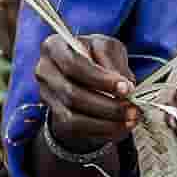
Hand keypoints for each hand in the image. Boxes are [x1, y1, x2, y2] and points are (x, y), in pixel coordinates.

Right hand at [33, 34, 135, 153]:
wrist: (85, 74)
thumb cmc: (96, 55)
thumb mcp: (107, 48)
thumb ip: (114, 62)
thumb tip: (124, 86)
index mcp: (54, 46)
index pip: (73, 64)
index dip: (100, 79)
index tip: (126, 88)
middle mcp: (44, 71)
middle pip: (72, 94)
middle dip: (106, 105)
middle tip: (132, 109)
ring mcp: (46, 96)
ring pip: (72, 117)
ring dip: (105, 122)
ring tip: (130, 120)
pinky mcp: (54, 116)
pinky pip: (76, 129)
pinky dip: (101, 130)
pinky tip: (120, 127)